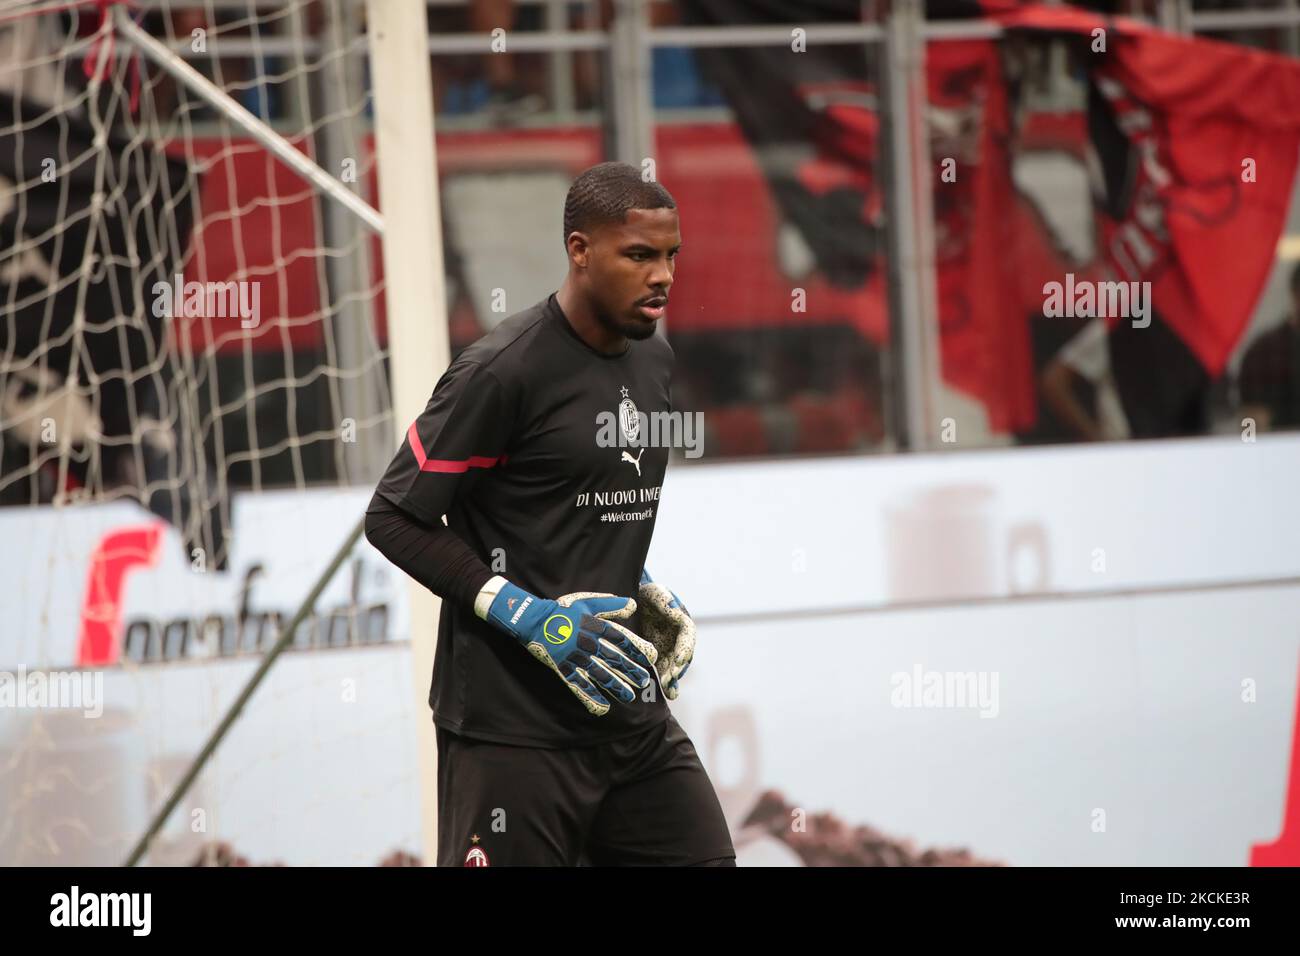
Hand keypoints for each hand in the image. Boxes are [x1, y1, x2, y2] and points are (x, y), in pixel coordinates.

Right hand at [485, 582, 658, 715]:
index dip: (636, 649)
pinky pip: (579, 684)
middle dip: (629, 671)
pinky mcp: (563, 667)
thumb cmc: (563, 610)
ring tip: (629, 696)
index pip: (620, 639)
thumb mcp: (587, 603)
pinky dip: (591, 696)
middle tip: (643, 682)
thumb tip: (633, 605)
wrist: (534, 619)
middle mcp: (587, 643)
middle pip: (613, 659)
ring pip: (599, 674)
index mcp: (594, 627)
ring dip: (615, 686)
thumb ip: (610, 605)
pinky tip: (603, 706)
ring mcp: (575, 656)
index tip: (650, 659)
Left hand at [637, 572, 694, 698]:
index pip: (687, 634)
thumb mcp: (653, 592)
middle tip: (670, 679)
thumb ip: (663, 598)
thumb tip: (673, 609)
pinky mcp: (658, 655)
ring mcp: (670, 647)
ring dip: (674, 678)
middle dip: (678, 668)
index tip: (679, 660)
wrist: (634, 602)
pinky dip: (668, 681)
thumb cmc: (645, 594)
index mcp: (680, 619)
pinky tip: (668, 694)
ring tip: (670, 691)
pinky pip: (665, 669)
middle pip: (683, 654)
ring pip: (676, 664)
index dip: (685, 648)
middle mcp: (678, 636)